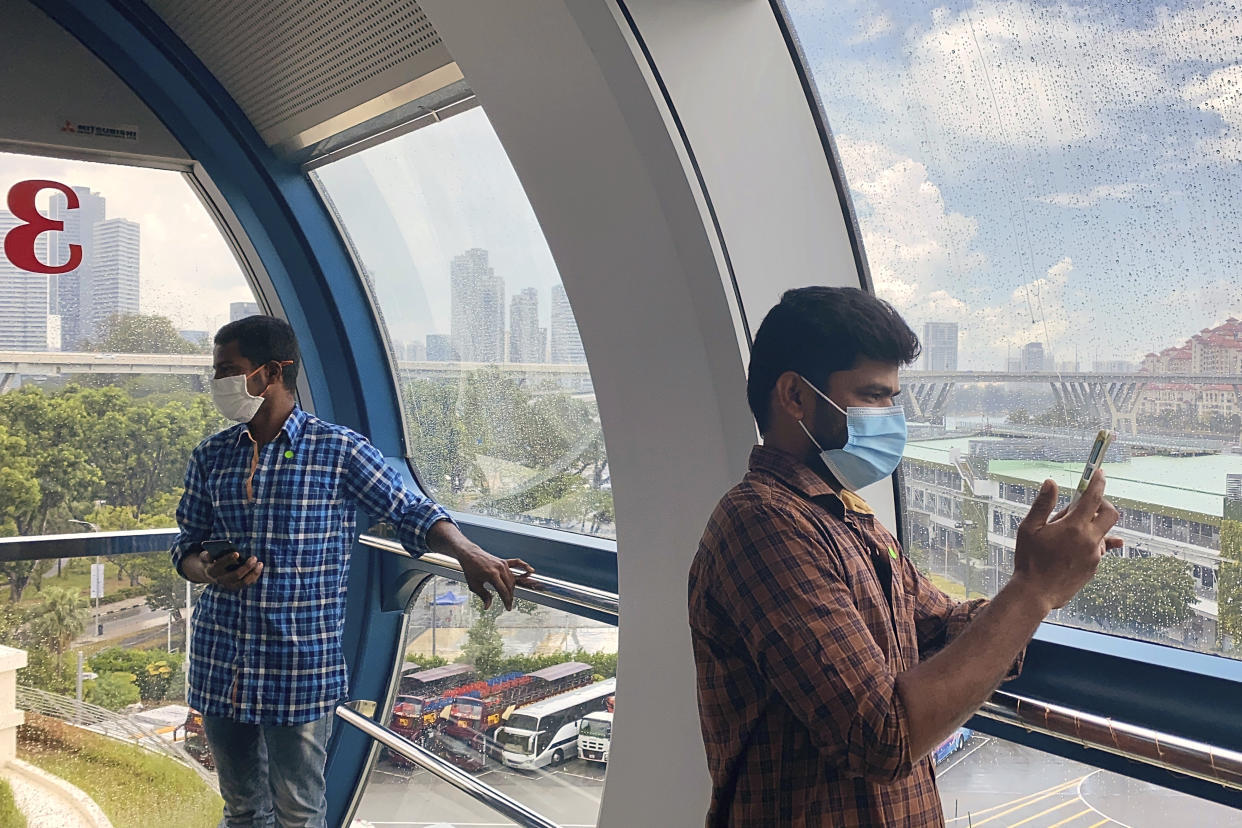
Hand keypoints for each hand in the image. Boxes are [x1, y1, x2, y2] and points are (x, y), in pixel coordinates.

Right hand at [199, 550, 262, 591]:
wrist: (206, 573)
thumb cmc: (209, 560)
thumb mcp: (205, 555)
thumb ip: (209, 554)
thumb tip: (221, 550)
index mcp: (211, 570)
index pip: (219, 565)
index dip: (228, 559)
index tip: (237, 553)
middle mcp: (220, 580)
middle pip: (235, 576)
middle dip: (246, 567)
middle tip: (254, 558)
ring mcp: (227, 585)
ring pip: (242, 582)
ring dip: (253, 573)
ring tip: (260, 563)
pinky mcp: (234, 587)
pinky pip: (246, 583)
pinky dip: (254, 576)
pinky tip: (259, 567)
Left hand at [452, 542, 533, 610]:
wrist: (470, 554)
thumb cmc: (470, 570)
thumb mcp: (474, 585)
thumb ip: (483, 596)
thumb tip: (487, 607)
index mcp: (492, 575)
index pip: (503, 591)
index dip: (506, 601)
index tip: (508, 608)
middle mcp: (500, 568)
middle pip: (510, 586)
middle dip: (510, 596)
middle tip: (509, 604)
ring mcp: (503, 564)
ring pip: (512, 579)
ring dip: (512, 588)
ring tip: (510, 596)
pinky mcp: (504, 561)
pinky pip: (517, 563)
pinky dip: (524, 566)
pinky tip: (531, 571)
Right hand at [1010, 470, 1118, 612]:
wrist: (1036, 593)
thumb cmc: (1029, 560)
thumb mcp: (1029, 528)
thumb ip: (1043, 504)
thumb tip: (1050, 482)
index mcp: (1073, 527)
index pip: (1093, 498)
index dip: (1097, 482)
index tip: (1099, 473)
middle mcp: (1089, 540)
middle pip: (1110, 514)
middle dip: (1103, 504)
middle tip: (1088, 503)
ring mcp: (1094, 555)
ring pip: (1103, 533)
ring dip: (1091, 526)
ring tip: (1067, 532)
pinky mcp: (1094, 567)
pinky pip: (1098, 549)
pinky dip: (1091, 542)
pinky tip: (1084, 544)